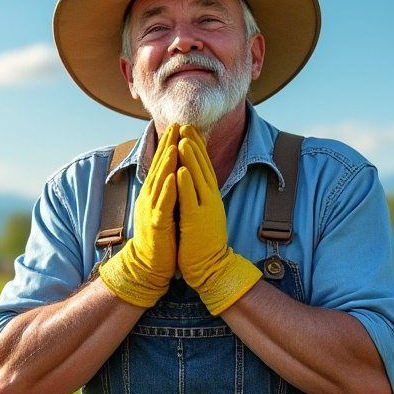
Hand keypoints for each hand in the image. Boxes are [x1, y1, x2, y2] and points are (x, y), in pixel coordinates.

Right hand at [98, 124, 179, 306]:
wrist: (148, 267)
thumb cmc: (161, 240)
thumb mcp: (166, 210)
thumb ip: (169, 193)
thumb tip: (177, 175)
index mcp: (155, 194)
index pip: (163, 165)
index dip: (171, 145)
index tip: (180, 126)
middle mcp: (150, 198)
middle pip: (159, 167)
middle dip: (168, 145)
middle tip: (176, 124)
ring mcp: (151, 210)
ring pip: (159, 181)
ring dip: (166, 162)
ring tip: (174, 143)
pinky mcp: (156, 224)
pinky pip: (162, 203)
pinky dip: (167, 189)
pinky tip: (172, 175)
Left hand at [175, 125, 260, 315]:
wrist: (212, 269)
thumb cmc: (204, 243)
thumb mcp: (203, 214)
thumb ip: (199, 196)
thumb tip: (193, 181)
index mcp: (210, 197)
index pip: (203, 167)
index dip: (197, 147)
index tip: (189, 129)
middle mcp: (211, 199)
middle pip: (202, 167)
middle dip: (194, 145)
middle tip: (186, 124)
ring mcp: (206, 210)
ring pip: (198, 178)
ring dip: (190, 158)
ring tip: (183, 138)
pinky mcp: (198, 222)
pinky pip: (191, 199)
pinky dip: (186, 183)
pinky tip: (181, 169)